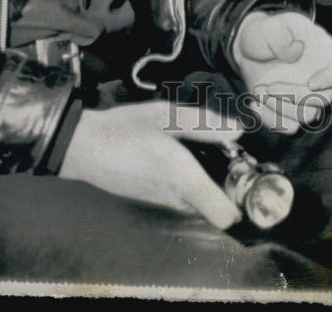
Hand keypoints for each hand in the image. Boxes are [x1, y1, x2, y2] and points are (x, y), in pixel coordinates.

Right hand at [59, 100, 242, 228]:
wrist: (84, 147)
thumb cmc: (126, 128)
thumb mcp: (166, 116)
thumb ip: (204, 124)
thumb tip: (238, 131)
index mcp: (183, 178)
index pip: (224, 215)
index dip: (242, 201)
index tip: (247, 175)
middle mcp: (176, 197)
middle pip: (216, 205)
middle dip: (227, 184)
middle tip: (228, 152)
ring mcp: (163, 201)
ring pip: (199, 200)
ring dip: (208, 180)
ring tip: (206, 148)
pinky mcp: (152, 198)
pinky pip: (183, 195)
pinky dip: (190, 180)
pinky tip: (182, 154)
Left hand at [232, 11, 331, 133]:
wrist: (249, 51)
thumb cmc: (266, 34)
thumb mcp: (270, 26)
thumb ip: (281, 33)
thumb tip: (294, 50)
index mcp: (324, 50)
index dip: (331, 77)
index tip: (311, 83)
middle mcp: (320, 76)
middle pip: (325, 97)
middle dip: (295, 95)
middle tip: (268, 86)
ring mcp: (307, 97)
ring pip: (308, 115)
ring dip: (281, 107)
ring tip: (258, 90)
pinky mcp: (292, 111)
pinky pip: (290, 127)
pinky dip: (272, 119)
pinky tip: (255, 104)